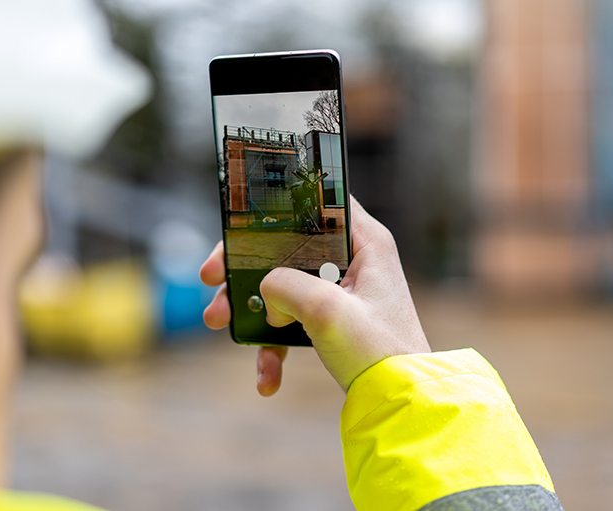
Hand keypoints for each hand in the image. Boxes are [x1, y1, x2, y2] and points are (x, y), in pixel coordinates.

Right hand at [200, 196, 429, 393]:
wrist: (400, 404)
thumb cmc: (380, 353)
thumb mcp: (328, 312)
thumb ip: (286, 286)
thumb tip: (264, 290)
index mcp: (364, 242)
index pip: (315, 203)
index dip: (273, 211)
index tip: (237, 230)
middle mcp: (354, 260)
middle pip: (286, 246)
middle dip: (245, 266)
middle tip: (211, 278)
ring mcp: (341, 291)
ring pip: (282, 285)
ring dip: (249, 306)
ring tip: (219, 322)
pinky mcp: (332, 320)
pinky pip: (292, 322)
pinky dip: (274, 346)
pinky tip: (267, 378)